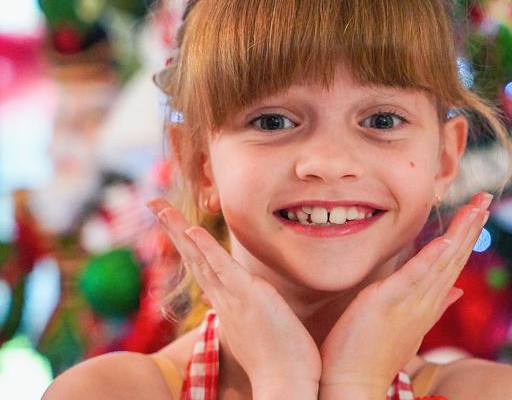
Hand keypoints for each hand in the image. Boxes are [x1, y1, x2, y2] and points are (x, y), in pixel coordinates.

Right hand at [146, 198, 320, 397]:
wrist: (286, 383)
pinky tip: (193, 231)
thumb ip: (243, 308)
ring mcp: (233, 297)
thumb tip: (235, 299)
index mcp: (226, 300)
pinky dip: (208, 250)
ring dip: (180, 230)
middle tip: (152, 201)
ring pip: (200, 258)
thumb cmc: (278, 357)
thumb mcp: (255, 325)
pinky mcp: (249, 297)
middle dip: (172, 228)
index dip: (185, 241)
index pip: (201, 264)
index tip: (173, 220)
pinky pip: (224, 269)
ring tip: (161, 206)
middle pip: (192, 256)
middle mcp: (223, 297)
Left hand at [318, 192, 492, 397]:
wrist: (354, 384)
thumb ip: (435, 306)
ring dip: (460, 233)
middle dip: (471, 227)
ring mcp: (411, 302)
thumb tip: (457, 292)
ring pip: (442, 262)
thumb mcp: (409, 326)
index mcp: (428, 304)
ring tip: (476, 207)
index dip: (467, 238)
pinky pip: (416, 275)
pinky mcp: (389, 301)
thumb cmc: (374, 354)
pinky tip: (447, 239)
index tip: (478, 213)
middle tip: (485, 199)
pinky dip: (433, 257)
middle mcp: (426, 301)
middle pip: (454, 258)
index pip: (453, 265)